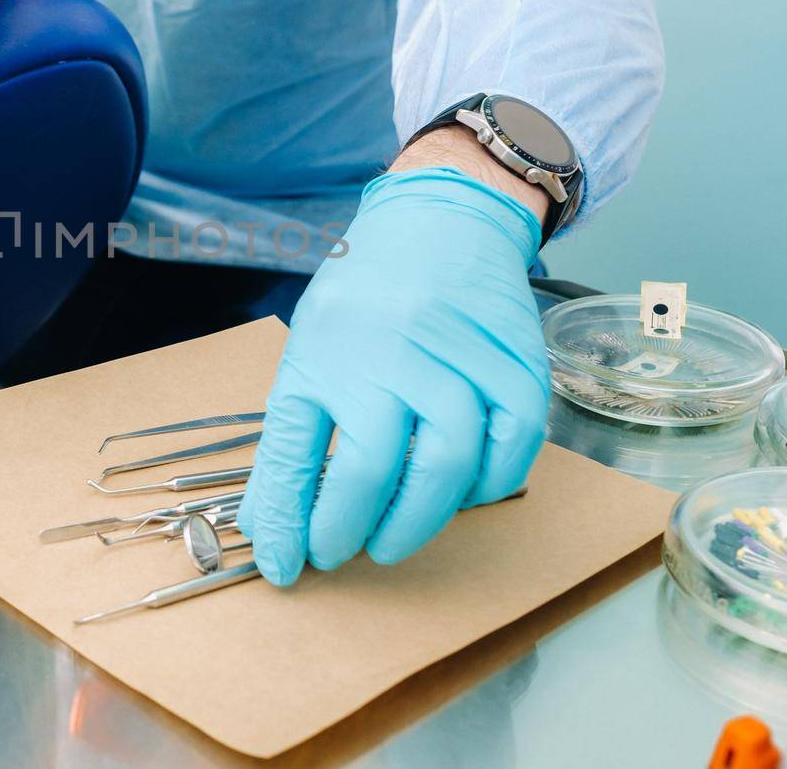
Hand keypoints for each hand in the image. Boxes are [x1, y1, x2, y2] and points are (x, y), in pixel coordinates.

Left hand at [236, 164, 549, 584]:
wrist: (441, 218)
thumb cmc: (364, 295)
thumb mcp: (308, 353)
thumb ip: (290, 441)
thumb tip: (268, 530)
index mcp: (327, 347)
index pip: (296, 453)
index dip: (289, 523)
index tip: (286, 567)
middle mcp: (392, 347)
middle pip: (375, 465)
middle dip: (353, 529)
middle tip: (344, 553)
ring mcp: (461, 353)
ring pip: (452, 461)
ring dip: (422, 518)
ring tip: (393, 537)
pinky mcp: (518, 360)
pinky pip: (515, 445)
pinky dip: (491, 484)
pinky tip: (461, 493)